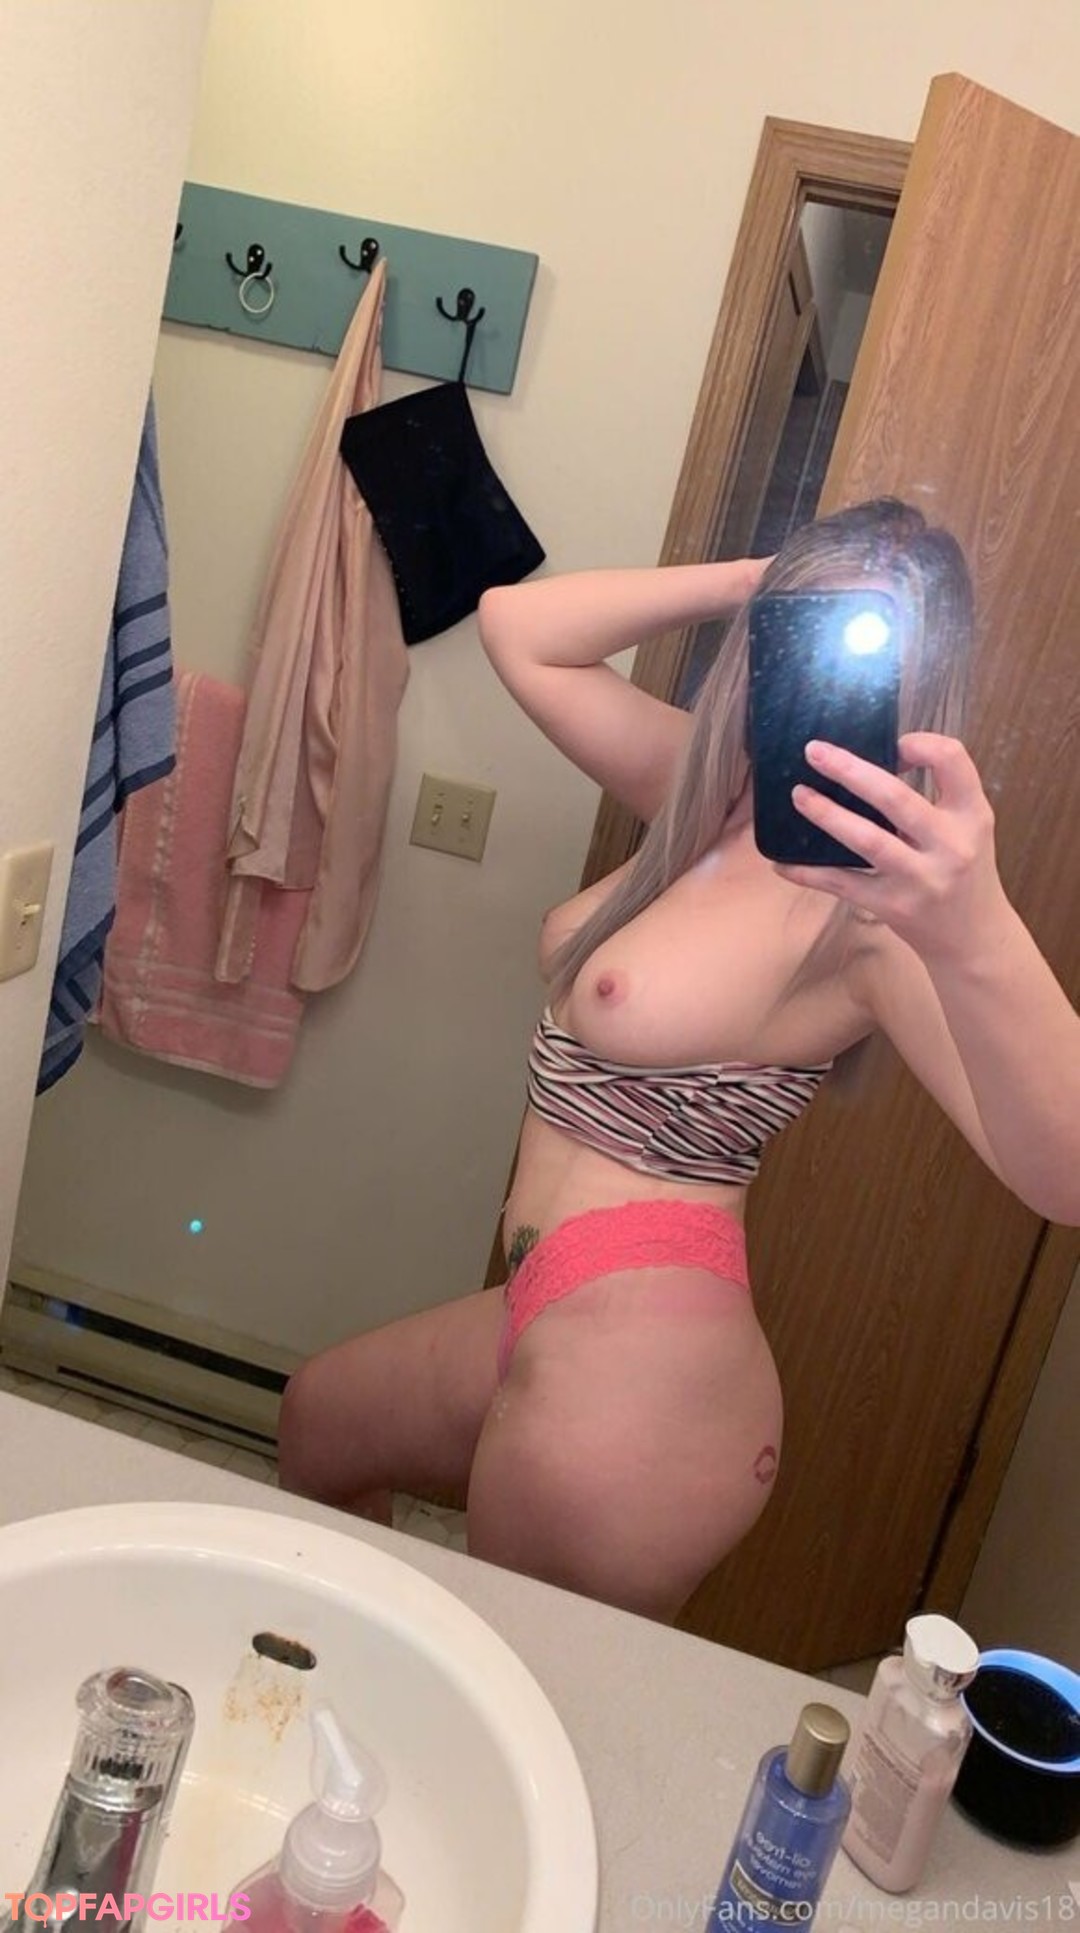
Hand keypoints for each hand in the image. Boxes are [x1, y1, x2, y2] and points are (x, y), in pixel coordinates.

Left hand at [775, 733, 1011, 963]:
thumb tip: (867, 765)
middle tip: (814, 751)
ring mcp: (920, 879)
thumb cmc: (965, 871)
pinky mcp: (892, 906)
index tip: (893, 744)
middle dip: (850, 770)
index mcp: (972, 814)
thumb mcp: (967, 829)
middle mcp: (949, 845)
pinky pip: (843, 884)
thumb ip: (934, 798)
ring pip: (867, 841)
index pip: (952, 760)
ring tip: (799, 795)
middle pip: (896, 798)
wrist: (974, 938)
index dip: (919, 743)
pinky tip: (781, 863)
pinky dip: (809, 873)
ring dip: (827, 815)